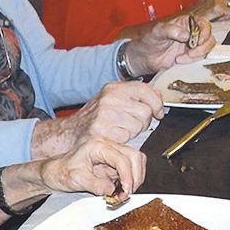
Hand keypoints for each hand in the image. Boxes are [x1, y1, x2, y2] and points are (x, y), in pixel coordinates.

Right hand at [31, 81, 163, 157]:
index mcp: (113, 88)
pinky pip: (127, 138)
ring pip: (138, 126)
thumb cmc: (93, 118)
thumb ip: (134, 95)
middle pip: (145, 111)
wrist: (70, 133)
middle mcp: (109, 99)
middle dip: (144, 121)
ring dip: (135, 132)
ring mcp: (105, 115)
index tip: (158, 111)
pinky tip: (115, 138)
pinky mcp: (102, 132)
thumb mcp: (112, 99)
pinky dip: (125, 141)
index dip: (156, 102)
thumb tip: (159, 96)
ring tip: (122, 131)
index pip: (145, 90)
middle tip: (133, 124)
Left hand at [41, 136, 147, 200]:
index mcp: (98, 146)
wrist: (54, 173)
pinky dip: (130, 180)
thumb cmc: (62, 172)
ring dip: (135, 178)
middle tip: (128, 193)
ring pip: (136, 161)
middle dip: (136, 176)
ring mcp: (112, 154)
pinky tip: (122, 190)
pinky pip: (130, 169)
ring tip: (125, 193)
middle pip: (134, 156)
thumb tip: (113, 191)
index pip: (122, 158)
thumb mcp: (76, 180)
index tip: (127, 191)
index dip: (127, 175)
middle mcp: (108, 146)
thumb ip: (96, 185)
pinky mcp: (114, 163)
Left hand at [122, 12, 215, 75]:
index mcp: (186, 22)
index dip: (204, 33)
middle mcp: (191, 33)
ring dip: (197, 55)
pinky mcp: (190, 56)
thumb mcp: (158, 31)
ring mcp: (192, 45)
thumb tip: (186, 35)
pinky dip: (192, 61)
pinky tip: (180, 61)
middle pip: (209, 37)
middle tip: (190, 52)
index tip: (198, 41)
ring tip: (181, 58)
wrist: (144, 56)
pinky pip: (199, 59)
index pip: (204, 24)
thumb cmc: (149, 40)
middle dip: (202, 47)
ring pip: (206, 49)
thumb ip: (171, 30)